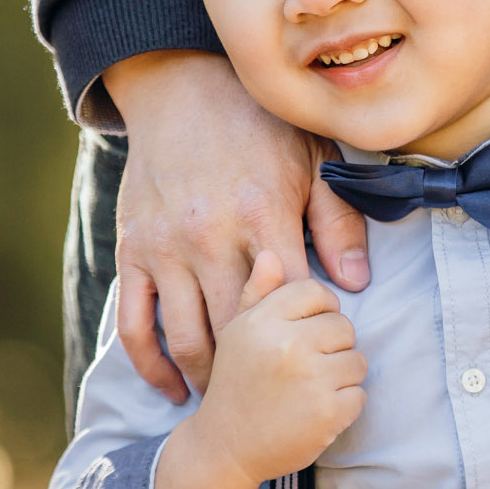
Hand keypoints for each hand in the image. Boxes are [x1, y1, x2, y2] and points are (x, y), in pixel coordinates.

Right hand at [104, 50, 370, 400]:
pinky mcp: (133, 253)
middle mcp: (211, 236)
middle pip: (239, 331)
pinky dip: (152, 366)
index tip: (318, 354)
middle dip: (258, 372)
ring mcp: (166, 247)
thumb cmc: (260, 128)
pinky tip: (172, 387)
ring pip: (187, 338)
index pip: (291, 301)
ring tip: (229, 398)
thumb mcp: (313, 160)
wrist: (182, 90)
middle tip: (276, 396)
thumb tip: (357, 283)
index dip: (308, 335)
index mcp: (263, 214)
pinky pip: (135, 325)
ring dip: (209, 379)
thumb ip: (337, 221)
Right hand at [152, 251, 365, 488]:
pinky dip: (343, 407)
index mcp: (261, 319)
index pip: (316, 292)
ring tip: (306, 391)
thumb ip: (257, 293)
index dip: (318, 311)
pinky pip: (359, 395)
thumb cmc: (235, 384)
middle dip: (330, 346)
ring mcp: (308, 378)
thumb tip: (271, 255)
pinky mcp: (327, 412)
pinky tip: (313, 412)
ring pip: (357, 360)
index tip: (305, 332)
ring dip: (339, 378)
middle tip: (302, 369)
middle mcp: (284, 343)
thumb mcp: (237, 333)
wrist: (223, 448)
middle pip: (343, 325)